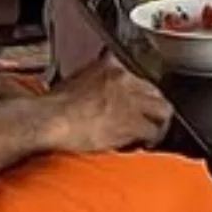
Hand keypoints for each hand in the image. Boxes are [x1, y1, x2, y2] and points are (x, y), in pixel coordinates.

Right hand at [46, 60, 173, 152]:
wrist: (48, 120)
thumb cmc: (51, 107)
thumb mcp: (74, 82)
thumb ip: (92, 82)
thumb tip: (95, 94)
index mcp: (110, 66)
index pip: (137, 74)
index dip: (138, 93)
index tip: (135, 103)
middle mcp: (124, 79)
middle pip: (154, 91)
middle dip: (151, 107)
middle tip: (146, 119)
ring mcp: (131, 100)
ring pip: (163, 110)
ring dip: (158, 123)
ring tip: (151, 133)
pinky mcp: (132, 122)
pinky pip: (154, 131)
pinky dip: (151, 139)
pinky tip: (144, 144)